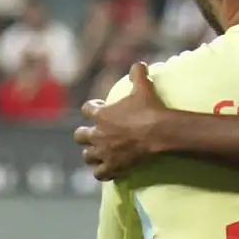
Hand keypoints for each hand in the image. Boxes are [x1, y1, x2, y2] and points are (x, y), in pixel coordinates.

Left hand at [74, 62, 168, 179]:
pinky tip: (109, 169)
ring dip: (92, 154)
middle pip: (80, 136)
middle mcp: (97, 134)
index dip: (93, 108)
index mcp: (101, 115)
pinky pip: (99, 173)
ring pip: (88, 156)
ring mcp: (103, 152)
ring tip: (100, 152)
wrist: (158, 133)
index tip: (100, 107)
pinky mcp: (112, 167)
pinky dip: (102, 171)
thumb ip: (138, 74)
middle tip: (95, 133)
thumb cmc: (149, 109)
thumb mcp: (143, 87)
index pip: (87, 109)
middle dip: (85, 134)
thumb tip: (138, 64)